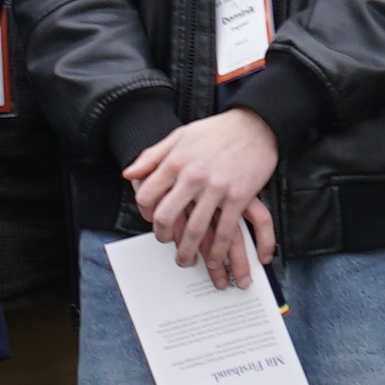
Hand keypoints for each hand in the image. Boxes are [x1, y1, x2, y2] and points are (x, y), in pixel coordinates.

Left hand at [128, 110, 283, 286]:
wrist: (255, 125)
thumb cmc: (216, 131)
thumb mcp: (178, 136)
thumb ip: (152, 156)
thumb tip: (128, 174)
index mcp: (175, 162)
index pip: (146, 195)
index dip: (145, 212)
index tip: (151, 218)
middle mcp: (192, 176)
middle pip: (166, 216)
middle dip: (163, 236)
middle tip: (166, 243)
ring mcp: (216, 188)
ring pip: (195, 229)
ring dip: (188, 250)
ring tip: (186, 260)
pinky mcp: (239, 196)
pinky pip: (226, 229)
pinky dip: (219, 249)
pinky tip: (214, 258)